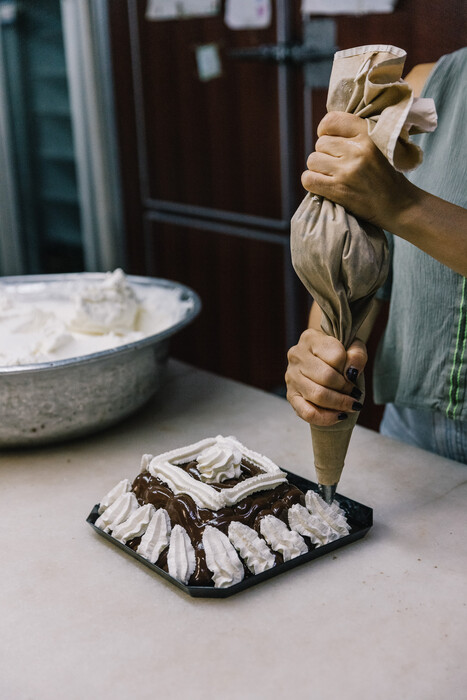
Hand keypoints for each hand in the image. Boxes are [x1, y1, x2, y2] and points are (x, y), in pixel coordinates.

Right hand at [285, 327, 366, 426]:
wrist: (319, 358)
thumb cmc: (338, 351)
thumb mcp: (353, 345)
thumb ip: (356, 355)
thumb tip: (351, 374)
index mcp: (310, 339)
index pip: (336, 356)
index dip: (349, 367)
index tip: (354, 374)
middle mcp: (296, 355)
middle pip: (326, 377)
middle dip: (346, 389)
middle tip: (355, 394)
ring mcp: (291, 376)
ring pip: (318, 395)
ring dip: (340, 403)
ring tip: (352, 405)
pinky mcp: (291, 395)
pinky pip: (307, 412)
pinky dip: (326, 418)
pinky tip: (339, 416)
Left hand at [301, 111, 412, 229]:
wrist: (398, 204)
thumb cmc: (386, 174)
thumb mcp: (379, 144)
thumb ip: (356, 133)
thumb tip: (325, 129)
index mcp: (368, 133)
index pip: (331, 120)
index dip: (325, 130)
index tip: (330, 139)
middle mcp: (357, 150)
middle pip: (320, 143)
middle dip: (325, 153)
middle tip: (338, 164)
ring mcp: (347, 171)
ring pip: (312, 160)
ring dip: (318, 168)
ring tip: (333, 175)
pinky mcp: (338, 190)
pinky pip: (308, 179)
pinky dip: (312, 182)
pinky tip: (323, 185)